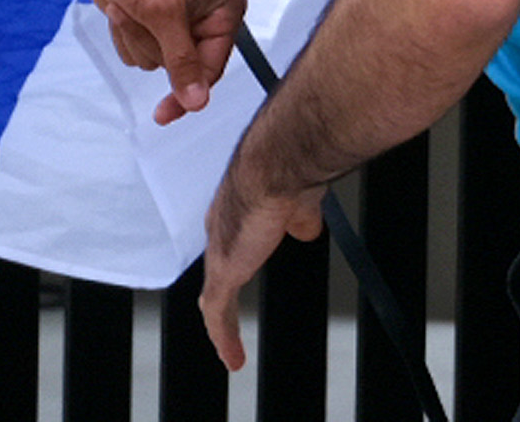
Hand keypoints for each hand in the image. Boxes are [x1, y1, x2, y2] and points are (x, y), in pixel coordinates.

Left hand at [71, 0, 242, 122]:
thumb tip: (197, 102)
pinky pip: (136, 52)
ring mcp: (176, 25)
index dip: (187, 93)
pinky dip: (124, 33)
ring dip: (134, 37)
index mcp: (223, 13)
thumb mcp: (165, 12)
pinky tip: (121, 5)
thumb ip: (183, 61)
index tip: (165, 114)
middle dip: (151, 43)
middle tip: (139, 11)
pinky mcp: (150, 25)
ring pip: (153, 62)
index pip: (211, 69)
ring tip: (129, 3)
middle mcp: (205, 21)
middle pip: (178, 68)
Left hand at [199, 162, 325, 371]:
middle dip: (225, 284)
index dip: (240, 248)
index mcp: (241, 204)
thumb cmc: (288, 163)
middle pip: (220, 262)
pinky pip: (217, 312)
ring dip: (222, 319)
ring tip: (228, 343)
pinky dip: (224, 337)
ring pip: (214, 292)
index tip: (247, 258)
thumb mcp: (301, 195)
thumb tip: (305, 227)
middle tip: (229, 312)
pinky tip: (232, 358)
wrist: (277, 163)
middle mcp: (223, 225)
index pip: (234, 232)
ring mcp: (221, 250)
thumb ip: (300, 214)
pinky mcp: (223, 271)